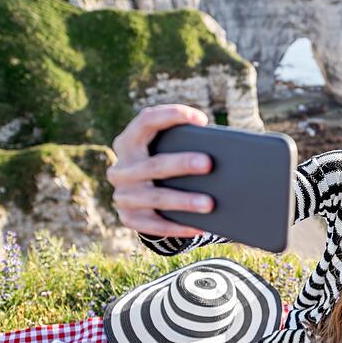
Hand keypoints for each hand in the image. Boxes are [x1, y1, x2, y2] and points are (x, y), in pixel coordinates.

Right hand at [106, 104, 213, 237]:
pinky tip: (201, 226)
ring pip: (156, 198)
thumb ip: (180, 143)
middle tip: (209, 164)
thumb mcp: (163, 149)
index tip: (202, 120)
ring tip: (210, 204)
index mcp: (128, 142)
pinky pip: (156, 225)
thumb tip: (220, 149)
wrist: (139, 196)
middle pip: (154, 165)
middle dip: (182, 164)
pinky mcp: (129, 218)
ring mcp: (123, 195)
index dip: (172, 116)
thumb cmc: (163, 163)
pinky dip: (179, 226)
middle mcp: (121, 168)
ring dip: (184, 201)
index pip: (146, 121)